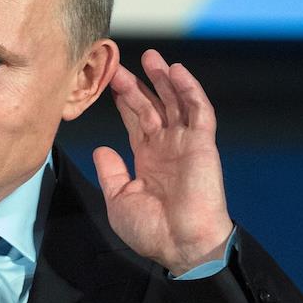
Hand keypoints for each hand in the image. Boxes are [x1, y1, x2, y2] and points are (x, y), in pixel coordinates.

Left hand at [92, 49, 232, 274]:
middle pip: (151, 107)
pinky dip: (189, 90)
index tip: (108, 82)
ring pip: (175, 102)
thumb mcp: (119, 200)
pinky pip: (198, 111)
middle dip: (137, 85)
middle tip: (120, 64)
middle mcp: (167, 148)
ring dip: (164, 79)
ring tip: (151, 58)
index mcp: (147, 160)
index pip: (135, 122)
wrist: (181, 244)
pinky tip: (176, 71)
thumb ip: (110, 173)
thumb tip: (101, 149)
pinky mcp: (202, 144)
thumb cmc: (152, 231)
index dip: (123, 102)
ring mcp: (185, 144)